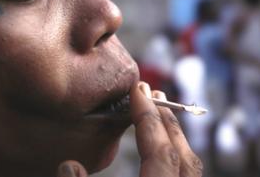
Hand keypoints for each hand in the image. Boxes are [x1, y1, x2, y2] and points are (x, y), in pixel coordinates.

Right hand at [56, 82, 202, 176]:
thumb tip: (69, 165)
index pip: (160, 151)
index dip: (148, 117)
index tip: (139, 90)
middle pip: (182, 156)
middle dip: (166, 121)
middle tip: (152, 94)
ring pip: (190, 167)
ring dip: (174, 137)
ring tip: (159, 116)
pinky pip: (185, 175)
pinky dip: (176, 157)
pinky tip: (161, 151)